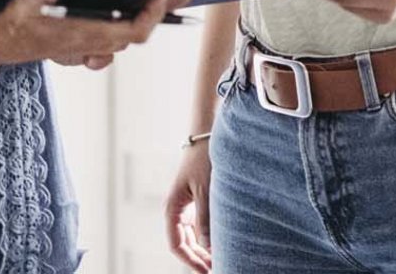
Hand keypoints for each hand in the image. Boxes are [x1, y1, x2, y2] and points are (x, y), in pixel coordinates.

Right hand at [0, 0, 206, 68]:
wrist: (2, 43)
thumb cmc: (13, 23)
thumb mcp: (18, 8)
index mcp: (85, 37)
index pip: (130, 30)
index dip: (150, 13)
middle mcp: (97, 42)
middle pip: (145, 27)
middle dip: (173, 4)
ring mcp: (98, 40)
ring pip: (140, 26)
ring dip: (165, 5)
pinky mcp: (96, 32)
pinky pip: (129, 24)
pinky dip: (148, 10)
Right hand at [164, 139, 212, 270]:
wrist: (207, 135)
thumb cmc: (203, 160)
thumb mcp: (205, 192)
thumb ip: (206, 221)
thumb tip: (209, 249)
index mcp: (172, 208)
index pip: (176, 244)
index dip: (190, 261)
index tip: (207, 271)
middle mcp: (177, 210)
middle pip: (185, 244)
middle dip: (199, 258)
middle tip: (218, 269)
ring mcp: (187, 207)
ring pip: (193, 237)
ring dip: (205, 249)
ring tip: (222, 259)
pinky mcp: (197, 202)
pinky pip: (200, 226)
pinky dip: (209, 236)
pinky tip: (222, 243)